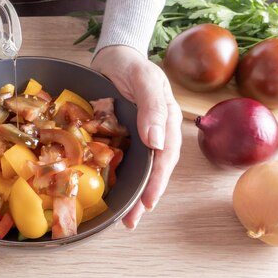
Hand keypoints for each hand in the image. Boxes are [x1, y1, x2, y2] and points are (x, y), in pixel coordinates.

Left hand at [91, 45, 182, 228]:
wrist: (114, 56)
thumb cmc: (132, 64)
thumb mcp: (145, 78)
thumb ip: (152, 107)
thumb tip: (157, 142)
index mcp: (167, 121)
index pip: (166, 156)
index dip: (157, 181)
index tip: (148, 201)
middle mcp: (155, 132)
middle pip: (154, 170)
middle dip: (145, 197)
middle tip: (132, 221)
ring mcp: (139, 136)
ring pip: (139, 169)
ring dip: (133, 194)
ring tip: (124, 218)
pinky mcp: (122, 136)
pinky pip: (122, 160)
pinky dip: (118, 177)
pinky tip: (111, 192)